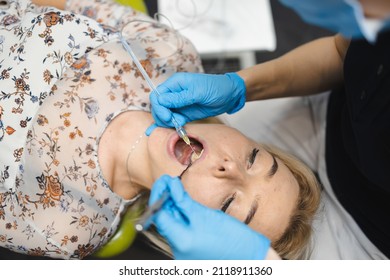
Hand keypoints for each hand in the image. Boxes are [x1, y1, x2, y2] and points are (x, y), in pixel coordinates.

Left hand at [149, 175, 270, 259]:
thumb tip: (170, 187)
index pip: (159, 216)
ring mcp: (183, 253)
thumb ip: (184, 202)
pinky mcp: (190, 251)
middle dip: (164, 200)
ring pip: (172, 225)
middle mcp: (178, 250)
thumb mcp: (206, 215)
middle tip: (168, 182)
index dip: (158, 196)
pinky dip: (180, 217)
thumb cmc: (233, 239)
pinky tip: (183, 204)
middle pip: (164, 221)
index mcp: (181, 241)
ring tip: (175, 190)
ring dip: (172, 207)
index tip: (164, 181)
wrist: (250, 257)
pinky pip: (180, 232)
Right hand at [150, 72, 245, 127]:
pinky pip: (173, 121)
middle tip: (174, 122)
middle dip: (162, 116)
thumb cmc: (216, 87)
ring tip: (179, 123)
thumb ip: (180, 98)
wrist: (230, 95)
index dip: (159, 107)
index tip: (167, 116)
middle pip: (158, 106)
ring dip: (167, 122)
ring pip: (164, 115)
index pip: (157, 96)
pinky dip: (171, 126)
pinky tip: (171, 128)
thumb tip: (161, 101)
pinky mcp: (185, 113)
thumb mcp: (198, 92)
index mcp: (175, 83)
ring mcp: (179, 104)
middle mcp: (174, 93)